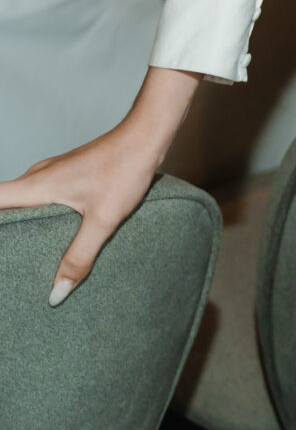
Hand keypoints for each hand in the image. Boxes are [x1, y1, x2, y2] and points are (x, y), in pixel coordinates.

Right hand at [0, 66, 200, 304]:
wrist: (147, 135)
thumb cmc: (125, 168)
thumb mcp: (103, 220)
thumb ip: (79, 257)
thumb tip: (56, 293)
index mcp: (37, 185)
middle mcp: (38, 177)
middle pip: (4, 204)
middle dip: (3, 233)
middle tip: (8, 264)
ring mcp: (51, 174)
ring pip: (22, 202)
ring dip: (18, 226)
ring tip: (22, 259)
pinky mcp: (66, 176)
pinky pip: (40, 199)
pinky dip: (37, 218)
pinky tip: (50, 239)